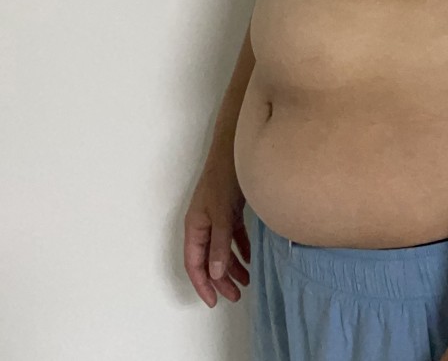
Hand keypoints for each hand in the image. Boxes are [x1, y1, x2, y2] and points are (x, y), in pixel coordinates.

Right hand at [183, 149, 250, 306]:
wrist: (235, 151)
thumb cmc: (224, 179)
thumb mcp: (221, 213)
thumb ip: (219, 243)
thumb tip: (215, 273)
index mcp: (195, 227)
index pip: (194, 264)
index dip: (202, 284)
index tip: (214, 301)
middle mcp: (203, 225)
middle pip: (209, 260)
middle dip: (220, 280)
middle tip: (236, 296)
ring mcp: (216, 218)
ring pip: (222, 250)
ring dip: (232, 266)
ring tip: (247, 280)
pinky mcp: (229, 211)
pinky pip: (233, 237)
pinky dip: (240, 249)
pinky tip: (250, 258)